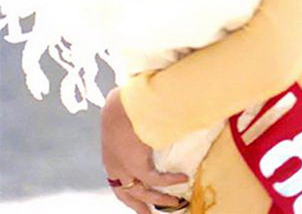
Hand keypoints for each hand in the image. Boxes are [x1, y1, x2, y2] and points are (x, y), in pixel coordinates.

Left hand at [102, 87, 188, 213]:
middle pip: (127, 196)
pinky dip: (170, 181)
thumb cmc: (123, 105)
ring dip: (161, 199)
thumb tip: (150, 118)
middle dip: (140, 207)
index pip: (117, 183)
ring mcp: (125, 169)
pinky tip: (183, 178)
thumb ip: (136, 126)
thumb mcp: (125, 119)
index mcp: (111, 157)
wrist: (120, 105)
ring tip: (176, 203)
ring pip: (143, 193)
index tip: (138, 203)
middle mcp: (115, 167)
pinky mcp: (137, 166)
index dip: (128, 195)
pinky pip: (155, 180)